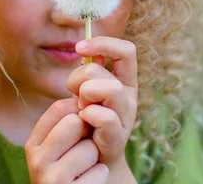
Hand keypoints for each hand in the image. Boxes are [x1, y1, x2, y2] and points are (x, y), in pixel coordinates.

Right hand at [25, 97, 109, 183]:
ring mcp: (50, 180)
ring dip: (95, 155)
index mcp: (33, 142)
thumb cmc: (78, 161)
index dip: (79, 111)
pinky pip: (99, 171)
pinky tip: (90, 179)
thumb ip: (70, 113)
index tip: (82, 124)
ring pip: (89, 148)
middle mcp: (36, 160)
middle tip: (84, 147)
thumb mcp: (67, 137)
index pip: (58, 107)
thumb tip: (85, 68)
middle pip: (73, 122)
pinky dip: (100, 174)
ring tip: (86, 165)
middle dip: (87, 132)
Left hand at [66, 36, 137, 170]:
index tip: (79, 47)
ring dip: (85, 95)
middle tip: (74, 95)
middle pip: (102, 70)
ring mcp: (126, 117)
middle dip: (78, 78)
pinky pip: (105, 116)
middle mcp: (129, 96)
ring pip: (111, 89)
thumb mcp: (85, 91)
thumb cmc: (85, 120)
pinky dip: (89, 115)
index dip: (103, 44)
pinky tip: (83, 120)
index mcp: (124, 80)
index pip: (126, 50)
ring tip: (81, 108)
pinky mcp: (118, 137)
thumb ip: (88, 72)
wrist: (89, 159)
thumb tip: (85, 50)